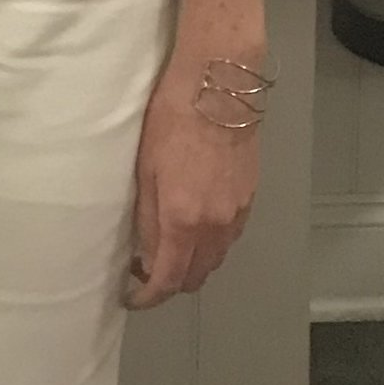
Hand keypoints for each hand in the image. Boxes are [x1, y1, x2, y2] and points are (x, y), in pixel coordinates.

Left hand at [124, 57, 259, 306]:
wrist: (220, 86)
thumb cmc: (172, 119)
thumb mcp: (145, 168)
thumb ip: (147, 218)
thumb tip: (145, 255)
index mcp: (184, 219)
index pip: (169, 279)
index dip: (149, 297)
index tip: (133, 298)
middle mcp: (216, 225)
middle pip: (197, 276)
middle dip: (172, 283)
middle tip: (146, 270)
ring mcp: (237, 213)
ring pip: (216, 258)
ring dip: (194, 263)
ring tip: (170, 248)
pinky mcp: (250, 198)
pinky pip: (229, 237)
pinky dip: (211, 243)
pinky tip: (196, 226)